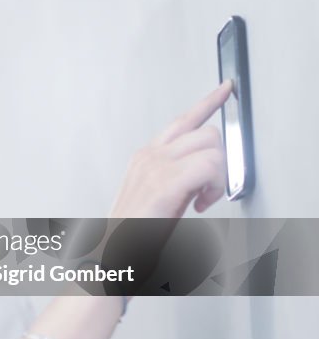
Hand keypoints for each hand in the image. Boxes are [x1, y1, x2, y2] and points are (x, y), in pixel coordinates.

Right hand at [109, 80, 232, 218]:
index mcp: (147, 157)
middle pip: (206, 133)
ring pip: (211, 147)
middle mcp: (150, 156)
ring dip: (218, 175)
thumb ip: (178, 179)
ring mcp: (156, 167)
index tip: (225, 90)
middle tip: (208, 189)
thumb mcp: (158, 197)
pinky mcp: (165, 183)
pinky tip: (201, 204)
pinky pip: (210, 166)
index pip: (183, 121)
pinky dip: (215, 187)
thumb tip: (205, 174)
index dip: (208, 102)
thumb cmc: (135, 229)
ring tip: (203, 197)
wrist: (112, 249)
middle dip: (220, 161)